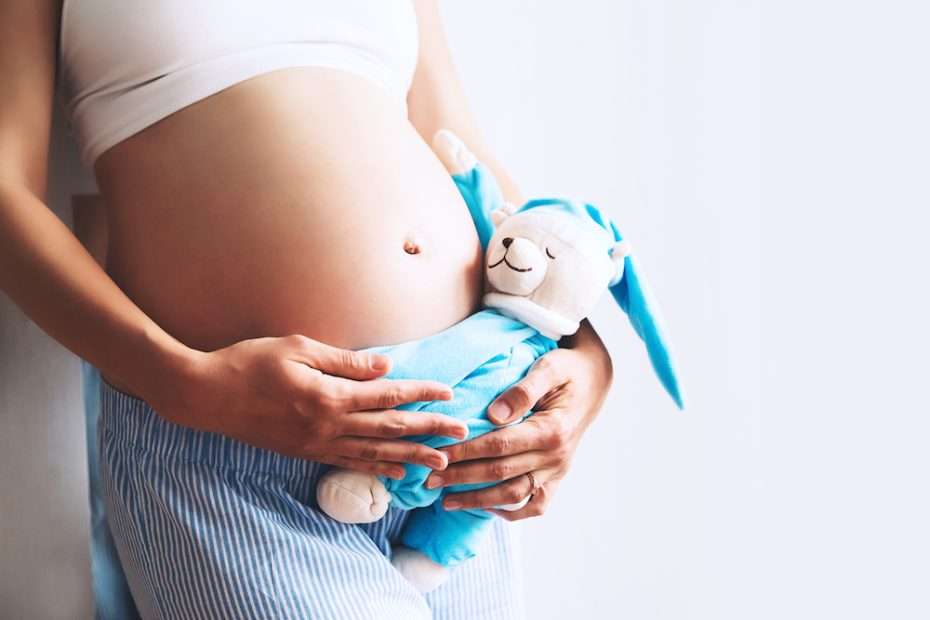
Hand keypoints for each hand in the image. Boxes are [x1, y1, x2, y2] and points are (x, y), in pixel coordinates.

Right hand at [155, 334, 468, 478]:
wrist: (205, 396)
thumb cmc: (249, 363)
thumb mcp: (297, 348)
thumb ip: (344, 361)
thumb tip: (384, 366)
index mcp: (329, 396)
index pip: (387, 395)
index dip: (421, 394)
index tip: (448, 394)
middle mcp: (327, 425)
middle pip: (389, 429)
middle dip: (428, 431)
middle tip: (460, 434)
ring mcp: (316, 444)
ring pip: (374, 453)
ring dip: (410, 457)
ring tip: (439, 463)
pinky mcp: (304, 453)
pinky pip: (349, 463)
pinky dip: (376, 468)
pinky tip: (395, 472)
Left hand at [425, 320, 612, 518]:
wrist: (594, 381)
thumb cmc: (566, 370)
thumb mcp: (548, 368)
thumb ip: (523, 390)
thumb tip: (494, 415)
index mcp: (552, 430)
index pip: (499, 445)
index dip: (465, 452)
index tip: (437, 454)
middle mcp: (556, 456)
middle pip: (500, 473)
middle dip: (461, 478)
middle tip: (429, 480)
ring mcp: (558, 471)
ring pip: (514, 495)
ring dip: (478, 501)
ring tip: (447, 501)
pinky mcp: (557, 477)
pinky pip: (536, 505)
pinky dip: (510, 511)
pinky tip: (485, 507)